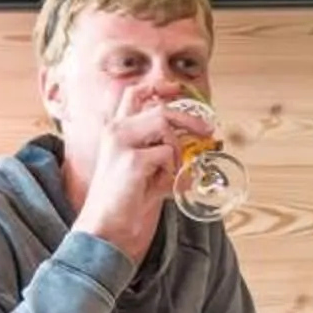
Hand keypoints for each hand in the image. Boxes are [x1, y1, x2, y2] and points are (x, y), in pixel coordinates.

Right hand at [71, 98, 213, 265]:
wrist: (105, 225)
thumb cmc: (124, 201)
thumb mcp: (145, 174)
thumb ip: (163, 159)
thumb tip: (192, 159)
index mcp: (115, 130)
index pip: (134, 94)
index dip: (157, 87)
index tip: (177, 89)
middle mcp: (115, 131)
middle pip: (158, 108)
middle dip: (187, 117)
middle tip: (207, 128)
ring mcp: (122, 142)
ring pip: (164, 125)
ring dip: (177, 150)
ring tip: (170, 174)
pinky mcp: (132, 159)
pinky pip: (167, 154)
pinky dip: (172, 170)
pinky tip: (161, 186)